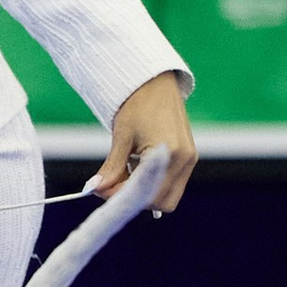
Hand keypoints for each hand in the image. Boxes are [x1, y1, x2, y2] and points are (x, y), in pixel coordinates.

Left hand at [91, 69, 195, 211]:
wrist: (154, 83)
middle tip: (113, 184)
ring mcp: (190, 159)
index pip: (149, 195)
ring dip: (145, 192)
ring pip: (169, 196)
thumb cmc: (136, 105)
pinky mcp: (189, 157)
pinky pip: (173, 183)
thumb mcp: (121, 138)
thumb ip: (112, 168)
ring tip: (125, 172)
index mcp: (169, 153)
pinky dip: (153, 183)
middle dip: (137, 199)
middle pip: (162, 202)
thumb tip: (96, 189)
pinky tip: (136, 167)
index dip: (123, 197)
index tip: (103, 190)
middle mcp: (185, 159)